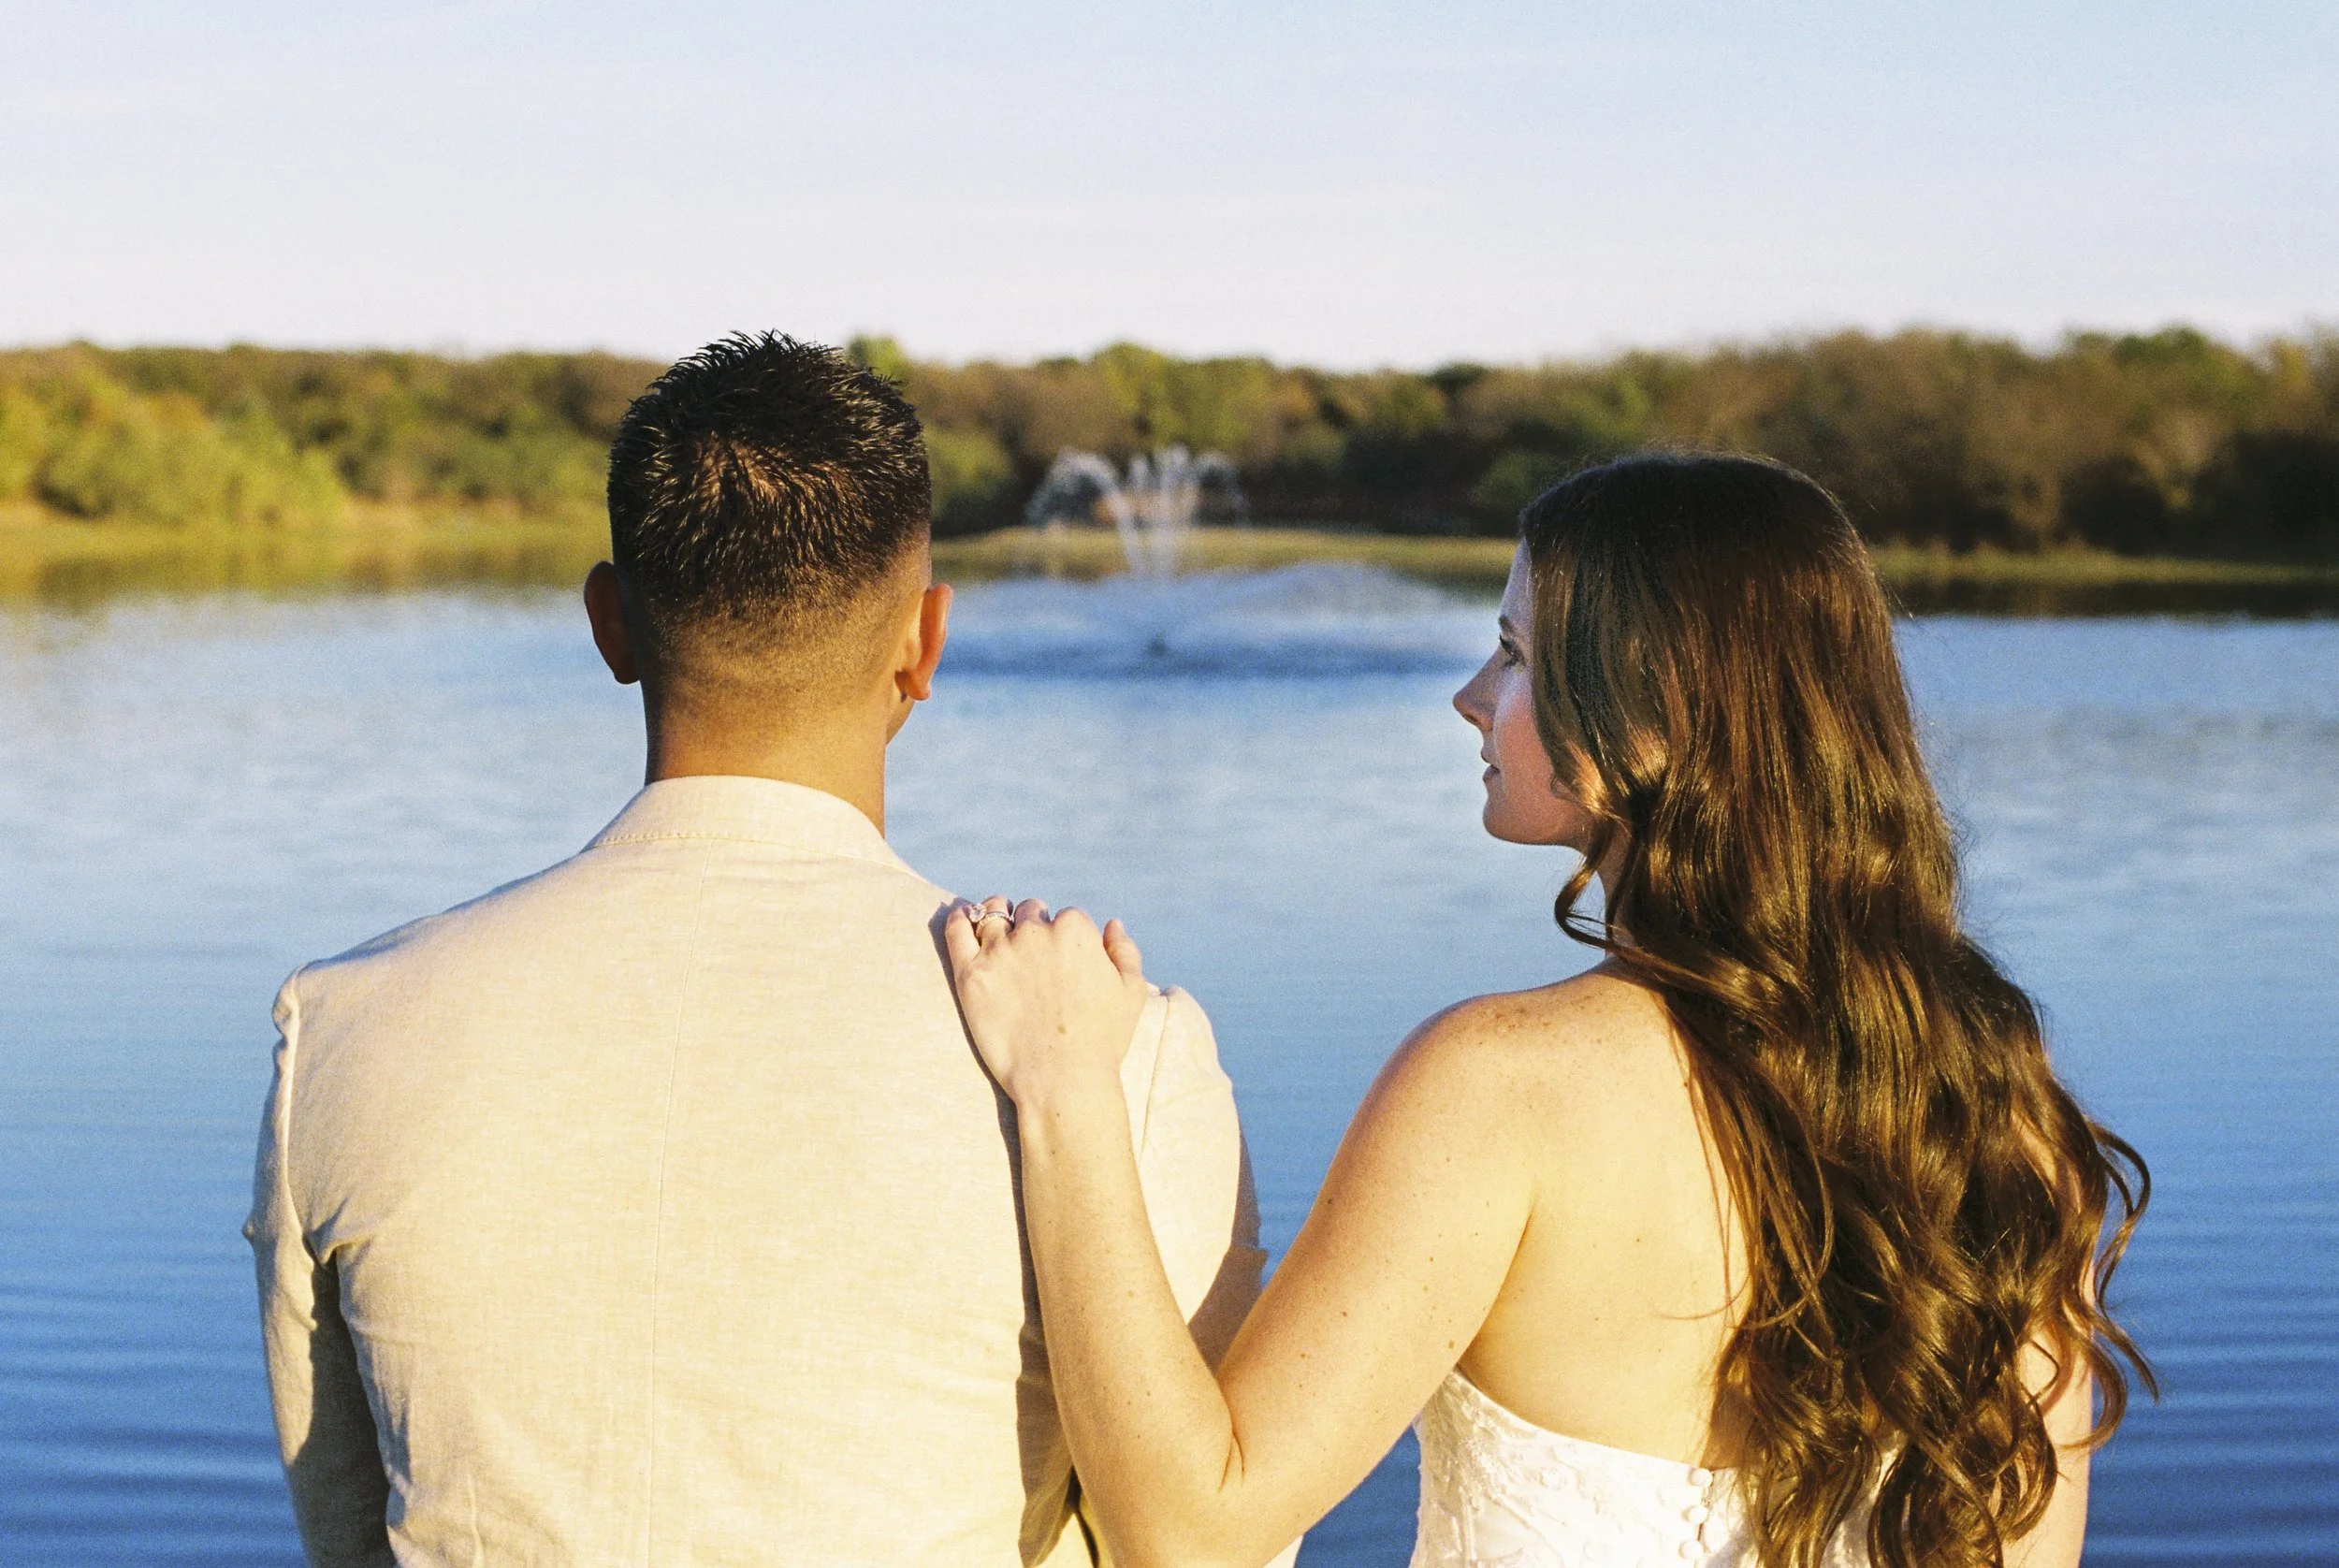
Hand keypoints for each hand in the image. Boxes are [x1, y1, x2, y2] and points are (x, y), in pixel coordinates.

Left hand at [944, 897, 1149, 1106]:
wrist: (1063, 1080)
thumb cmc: (1102, 1040)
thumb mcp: (1131, 992)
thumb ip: (1124, 950)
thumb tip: (1112, 923)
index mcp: (1075, 930)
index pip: (1066, 917)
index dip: (1065, 936)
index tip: (1061, 957)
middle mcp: (1036, 931)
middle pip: (1029, 913)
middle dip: (1032, 926)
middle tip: (1031, 954)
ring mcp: (1000, 951)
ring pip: (992, 915)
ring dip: (995, 916)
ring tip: (995, 928)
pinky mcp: (971, 973)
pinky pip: (957, 930)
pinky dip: (959, 919)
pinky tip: (962, 918)